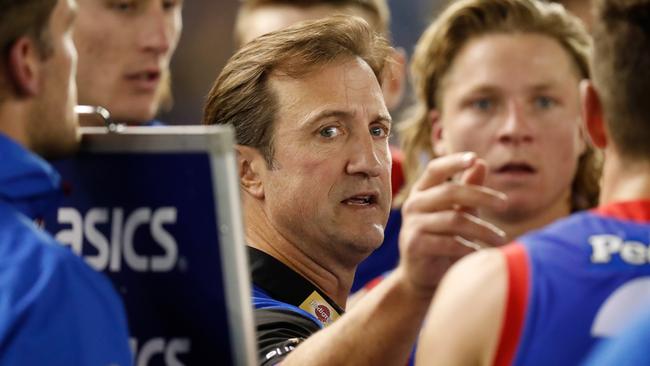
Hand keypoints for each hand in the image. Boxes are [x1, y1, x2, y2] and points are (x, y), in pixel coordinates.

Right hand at [397, 152, 506, 297]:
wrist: (423, 277)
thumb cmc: (443, 240)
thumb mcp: (456, 212)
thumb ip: (467, 189)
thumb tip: (481, 162)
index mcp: (422, 191)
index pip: (435, 169)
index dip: (453, 162)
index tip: (474, 158)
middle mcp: (414, 204)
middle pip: (450, 192)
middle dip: (481, 196)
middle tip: (504, 204)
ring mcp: (412, 225)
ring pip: (454, 219)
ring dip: (482, 229)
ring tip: (501, 239)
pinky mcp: (415, 245)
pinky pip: (449, 242)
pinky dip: (469, 248)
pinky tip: (480, 253)